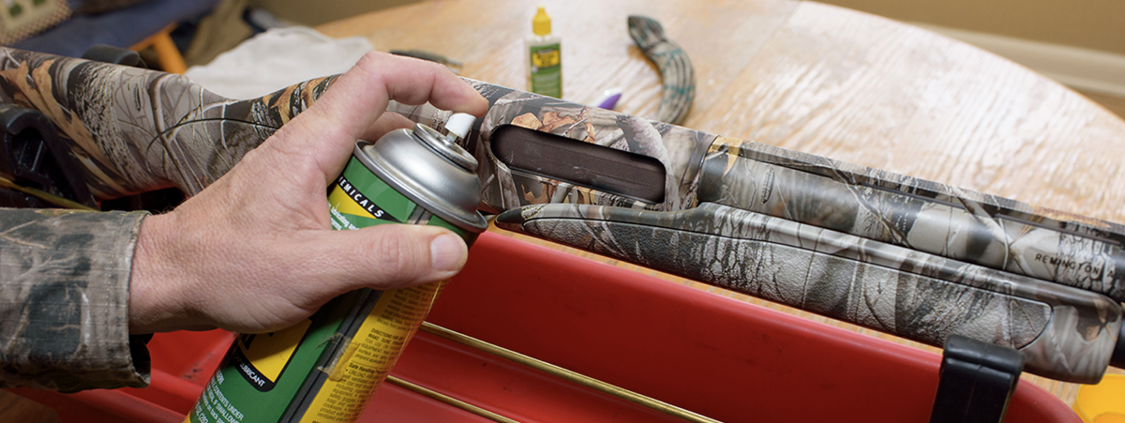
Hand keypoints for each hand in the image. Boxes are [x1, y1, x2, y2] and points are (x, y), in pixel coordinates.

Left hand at [127, 52, 487, 333]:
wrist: (163, 282)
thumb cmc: (215, 266)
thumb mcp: (309, 270)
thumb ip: (382, 258)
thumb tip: (446, 249)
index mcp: (311, 144)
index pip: (379, 78)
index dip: (432, 81)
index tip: (468, 109)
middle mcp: (310, 148)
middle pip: (389, 125)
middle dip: (429, 157)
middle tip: (451, 196)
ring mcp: (305, 172)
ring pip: (374, 162)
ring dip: (404, 192)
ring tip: (418, 235)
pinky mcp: (301, 199)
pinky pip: (356, 191)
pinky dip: (379, 213)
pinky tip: (381, 255)